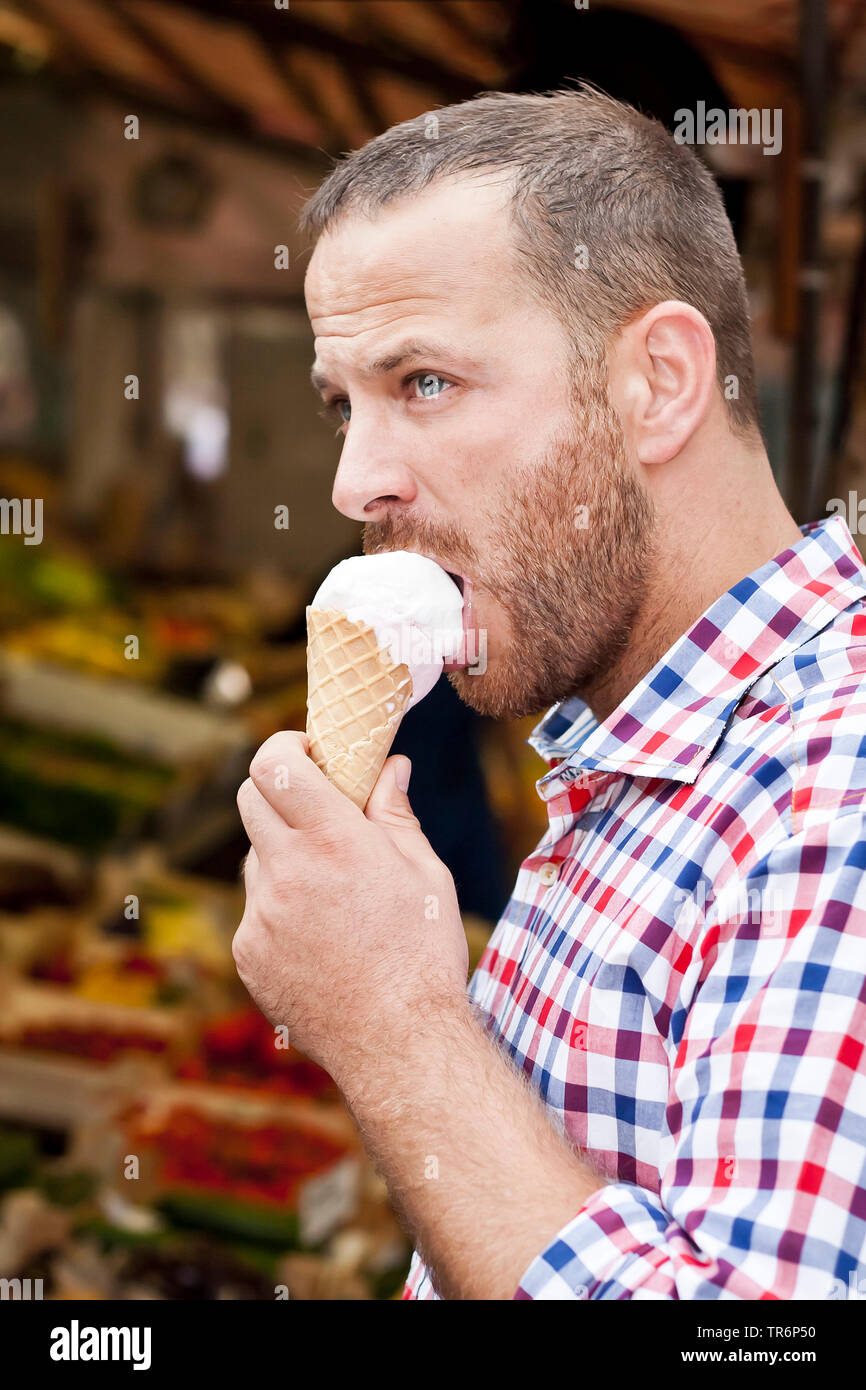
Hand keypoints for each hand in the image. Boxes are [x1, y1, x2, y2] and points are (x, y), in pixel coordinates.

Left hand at [233, 731, 468, 1082]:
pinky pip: (256, 911)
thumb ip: (395, 814)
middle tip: (315, 806)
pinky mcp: (248, 954)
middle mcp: (287, 872)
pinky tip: (323, 939)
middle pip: (250, 798)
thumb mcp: (425, 875)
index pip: (275, 764)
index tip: (308, 752)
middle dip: (280, 790)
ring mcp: (259, 916)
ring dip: (284, 855)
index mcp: (334, 842)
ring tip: (334, 893)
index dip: (285, 747)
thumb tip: (390, 766)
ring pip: (256, 858)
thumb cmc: (424, 955)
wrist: (399, 1045)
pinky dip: (281, 909)